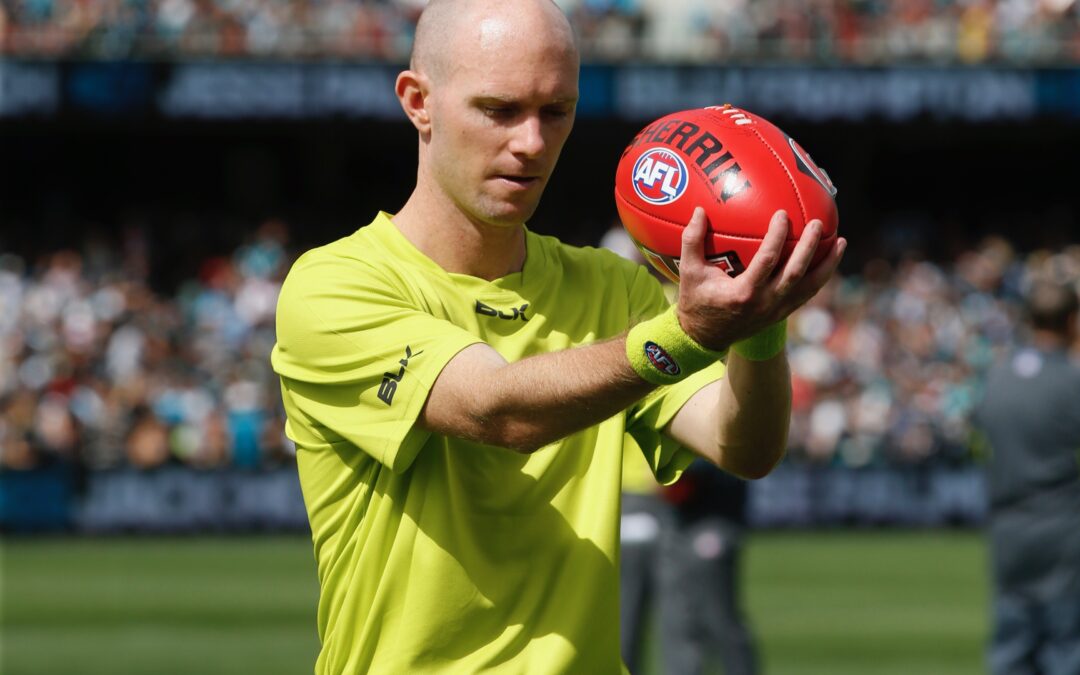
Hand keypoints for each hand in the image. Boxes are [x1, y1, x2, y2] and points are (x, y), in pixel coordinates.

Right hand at [675, 207, 845, 350]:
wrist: (703, 338)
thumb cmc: (695, 301)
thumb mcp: (689, 272)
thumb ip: (692, 241)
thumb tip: (699, 210)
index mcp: (744, 292)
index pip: (768, 260)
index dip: (778, 236)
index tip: (783, 214)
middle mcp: (765, 303)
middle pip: (796, 273)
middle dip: (810, 247)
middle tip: (818, 223)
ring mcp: (776, 310)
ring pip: (810, 287)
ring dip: (827, 265)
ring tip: (840, 242)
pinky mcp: (781, 314)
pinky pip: (807, 294)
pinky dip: (821, 277)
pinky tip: (828, 260)